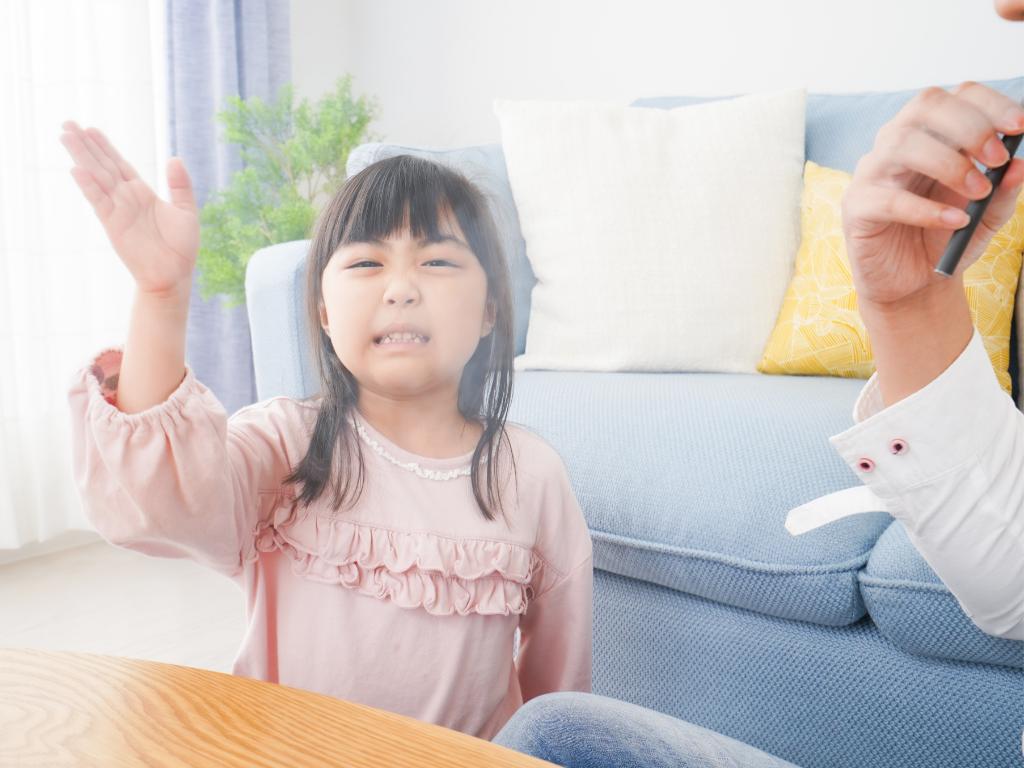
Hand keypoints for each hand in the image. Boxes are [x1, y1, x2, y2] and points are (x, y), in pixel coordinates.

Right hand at [59, 121, 198, 297]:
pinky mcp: (113, 224)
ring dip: (81, 157)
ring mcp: (118, 209)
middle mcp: (126, 197)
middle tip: (67, 123)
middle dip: (85, 145)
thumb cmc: (182, 246)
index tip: (90, 128)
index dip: (104, 146)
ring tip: (66, 136)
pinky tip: (77, 169)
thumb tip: (175, 158)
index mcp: (142, 192)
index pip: (119, 163)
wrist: (174, 274)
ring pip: (96, 177)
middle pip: (102, 165)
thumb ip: (180, 185)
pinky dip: (89, 186)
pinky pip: (99, 201)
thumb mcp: (186, 210)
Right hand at [841, 82, 1023, 309]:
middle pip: (924, 106)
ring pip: (900, 144)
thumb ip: (1003, 191)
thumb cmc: (945, 238)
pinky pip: (887, 199)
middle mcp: (898, 143)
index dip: (989, 105)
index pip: (956, 96)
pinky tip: (953, 222)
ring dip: (947, 163)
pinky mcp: (857, 206)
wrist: (913, 283)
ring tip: (976, 192)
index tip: (1019, 128)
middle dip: (969, 127)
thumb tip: (1021, 165)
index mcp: (932, 134)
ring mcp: (872, 172)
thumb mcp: (987, 215)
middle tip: (997, 160)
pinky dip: (925, 209)